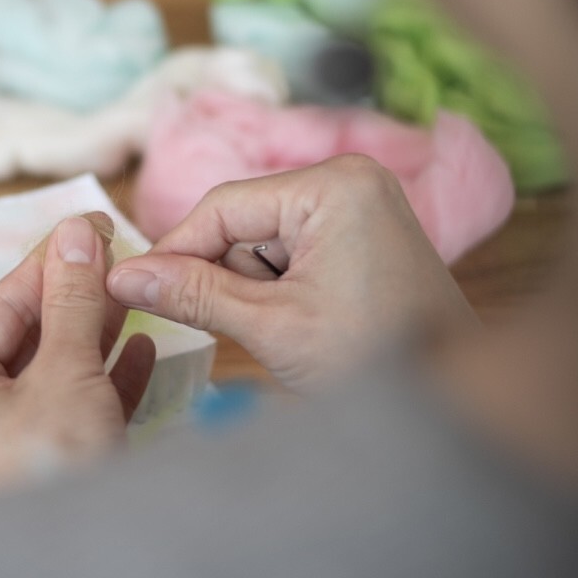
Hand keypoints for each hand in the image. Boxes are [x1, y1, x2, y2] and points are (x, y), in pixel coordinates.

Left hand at [0, 213, 155, 498]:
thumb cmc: (54, 472)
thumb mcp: (65, 373)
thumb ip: (71, 302)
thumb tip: (74, 234)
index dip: (48, 265)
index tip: (88, 228)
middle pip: (25, 341)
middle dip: (75, 299)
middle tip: (117, 255)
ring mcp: (8, 451)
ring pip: (54, 375)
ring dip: (94, 334)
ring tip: (133, 293)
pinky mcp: (49, 473)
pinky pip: (75, 412)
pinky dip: (106, 381)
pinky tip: (142, 349)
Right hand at [107, 156, 476, 390]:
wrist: (453, 399)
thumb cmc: (373, 358)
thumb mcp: (270, 326)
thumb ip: (193, 294)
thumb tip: (123, 278)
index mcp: (333, 185)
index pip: (223, 207)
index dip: (175, 251)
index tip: (134, 290)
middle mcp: (350, 178)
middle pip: (245, 221)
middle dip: (230, 276)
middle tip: (241, 326)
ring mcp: (361, 202)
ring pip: (266, 239)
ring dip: (257, 287)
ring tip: (290, 331)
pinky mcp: (365, 230)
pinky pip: (296, 249)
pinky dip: (283, 287)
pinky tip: (306, 322)